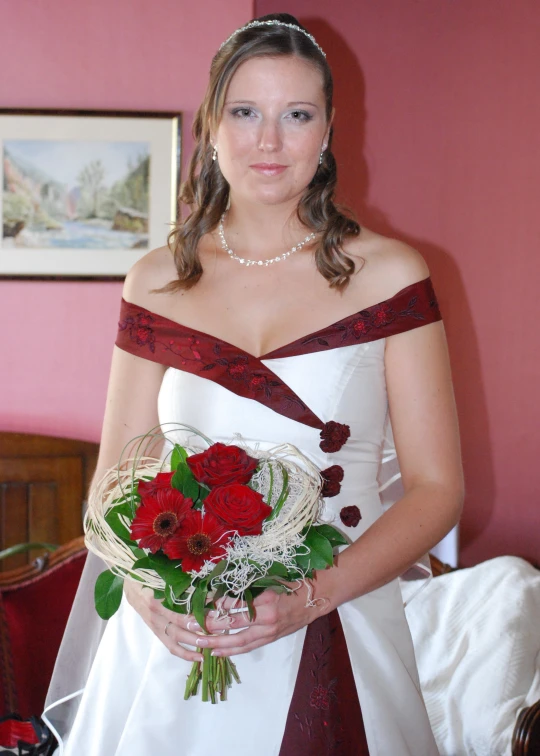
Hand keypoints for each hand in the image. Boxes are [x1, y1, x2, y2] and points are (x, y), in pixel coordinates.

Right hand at [123, 578, 220, 662]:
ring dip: (195, 643)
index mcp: (158, 598)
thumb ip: (182, 583)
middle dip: (202, 630)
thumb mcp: (164, 576)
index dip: (198, 613)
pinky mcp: (157, 633)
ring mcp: (157, 625)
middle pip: (182, 626)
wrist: (131, 585)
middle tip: (220, 632)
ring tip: (212, 644)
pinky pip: (171, 647)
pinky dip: (185, 654)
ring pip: (177, 639)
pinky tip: (199, 657)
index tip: (216, 613)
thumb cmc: (151, 576)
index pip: (181, 610)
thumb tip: (206, 587)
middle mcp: (157, 614)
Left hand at [198, 581, 325, 657]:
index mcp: (264, 598)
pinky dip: (230, 651)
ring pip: (237, 641)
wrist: (315, 598)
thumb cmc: (292, 582)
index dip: (214, 604)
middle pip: (231, 624)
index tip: (197, 603)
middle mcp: (265, 618)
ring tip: (197, 643)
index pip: (233, 603)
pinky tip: (216, 652)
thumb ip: (248, 585)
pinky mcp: (270, 639)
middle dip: (208, 625)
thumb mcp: (270, 578)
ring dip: (215, 642)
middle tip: (188, 624)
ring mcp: (268, 631)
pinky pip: (247, 647)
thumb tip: (222, 586)